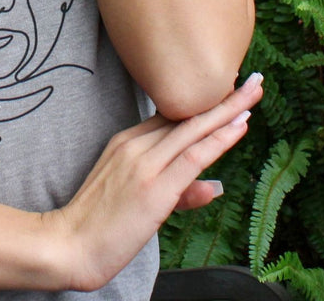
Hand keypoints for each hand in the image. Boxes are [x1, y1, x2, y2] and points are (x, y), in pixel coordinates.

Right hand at [43, 72, 263, 292]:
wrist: (69, 244)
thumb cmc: (98, 225)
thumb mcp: (137, 200)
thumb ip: (178, 192)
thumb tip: (212, 187)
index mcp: (127, 142)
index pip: (172, 118)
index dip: (202, 105)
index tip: (227, 92)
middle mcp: (136, 145)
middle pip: (187, 115)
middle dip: (223, 97)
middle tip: (252, 79)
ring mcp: (145, 163)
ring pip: (194, 129)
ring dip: (228, 109)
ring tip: (254, 91)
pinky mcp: (156, 187)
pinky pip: (194, 156)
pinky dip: (220, 137)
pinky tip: (240, 124)